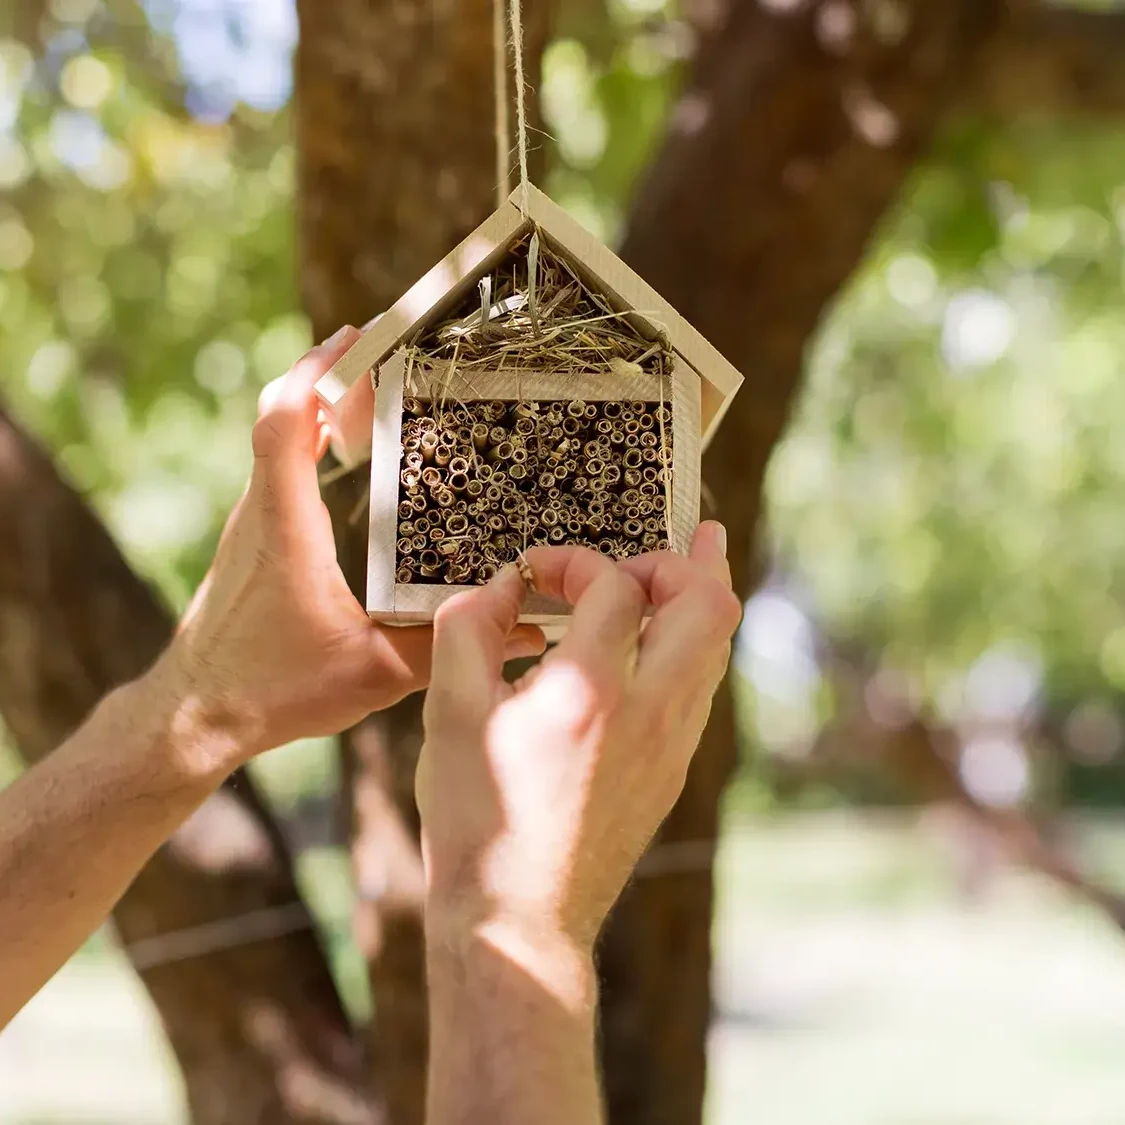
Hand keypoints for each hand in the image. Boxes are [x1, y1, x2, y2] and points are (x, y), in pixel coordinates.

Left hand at [156, 327, 545, 773]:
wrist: (195, 716)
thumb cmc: (272, 692)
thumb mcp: (374, 675)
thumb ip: (445, 649)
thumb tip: (519, 633)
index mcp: (288, 529)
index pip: (284, 422)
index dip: (314, 370)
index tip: (353, 337)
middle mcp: (261, 514)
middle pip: (280, 415)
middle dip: (327, 373)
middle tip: (380, 353)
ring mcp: (251, 526)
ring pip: (275, 440)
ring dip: (316, 406)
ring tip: (371, 391)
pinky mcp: (251, 543)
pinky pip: (276, 469)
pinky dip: (307, 442)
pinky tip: (346, 457)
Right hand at [416, 523, 740, 951]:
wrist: (520, 920)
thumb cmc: (477, 821)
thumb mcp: (449, 715)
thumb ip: (469, 629)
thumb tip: (500, 586)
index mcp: (592, 692)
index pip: (615, 587)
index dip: (575, 561)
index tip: (536, 573)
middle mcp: (651, 712)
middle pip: (709, 604)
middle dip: (682, 561)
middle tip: (649, 549)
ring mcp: (671, 745)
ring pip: (716, 646)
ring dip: (697, 598)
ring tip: (690, 561)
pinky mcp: (672, 770)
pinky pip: (699, 685)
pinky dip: (686, 644)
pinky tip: (657, 641)